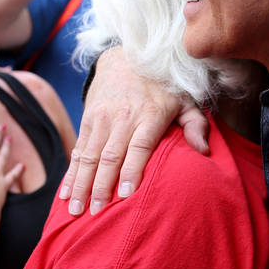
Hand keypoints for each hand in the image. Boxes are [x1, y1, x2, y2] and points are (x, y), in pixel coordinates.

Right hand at [59, 47, 208, 215]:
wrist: (128, 55)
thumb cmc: (163, 85)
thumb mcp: (186, 100)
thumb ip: (196, 125)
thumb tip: (203, 151)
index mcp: (150, 115)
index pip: (138, 147)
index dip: (131, 171)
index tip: (125, 196)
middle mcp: (123, 117)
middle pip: (110, 156)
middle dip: (101, 187)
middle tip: (96, 213)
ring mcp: (102, 118)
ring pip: (89, 155)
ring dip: (81, 184)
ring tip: (74, 209)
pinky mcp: (88, 118)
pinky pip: (78, 149)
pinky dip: (71, 173)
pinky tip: (65, 192)